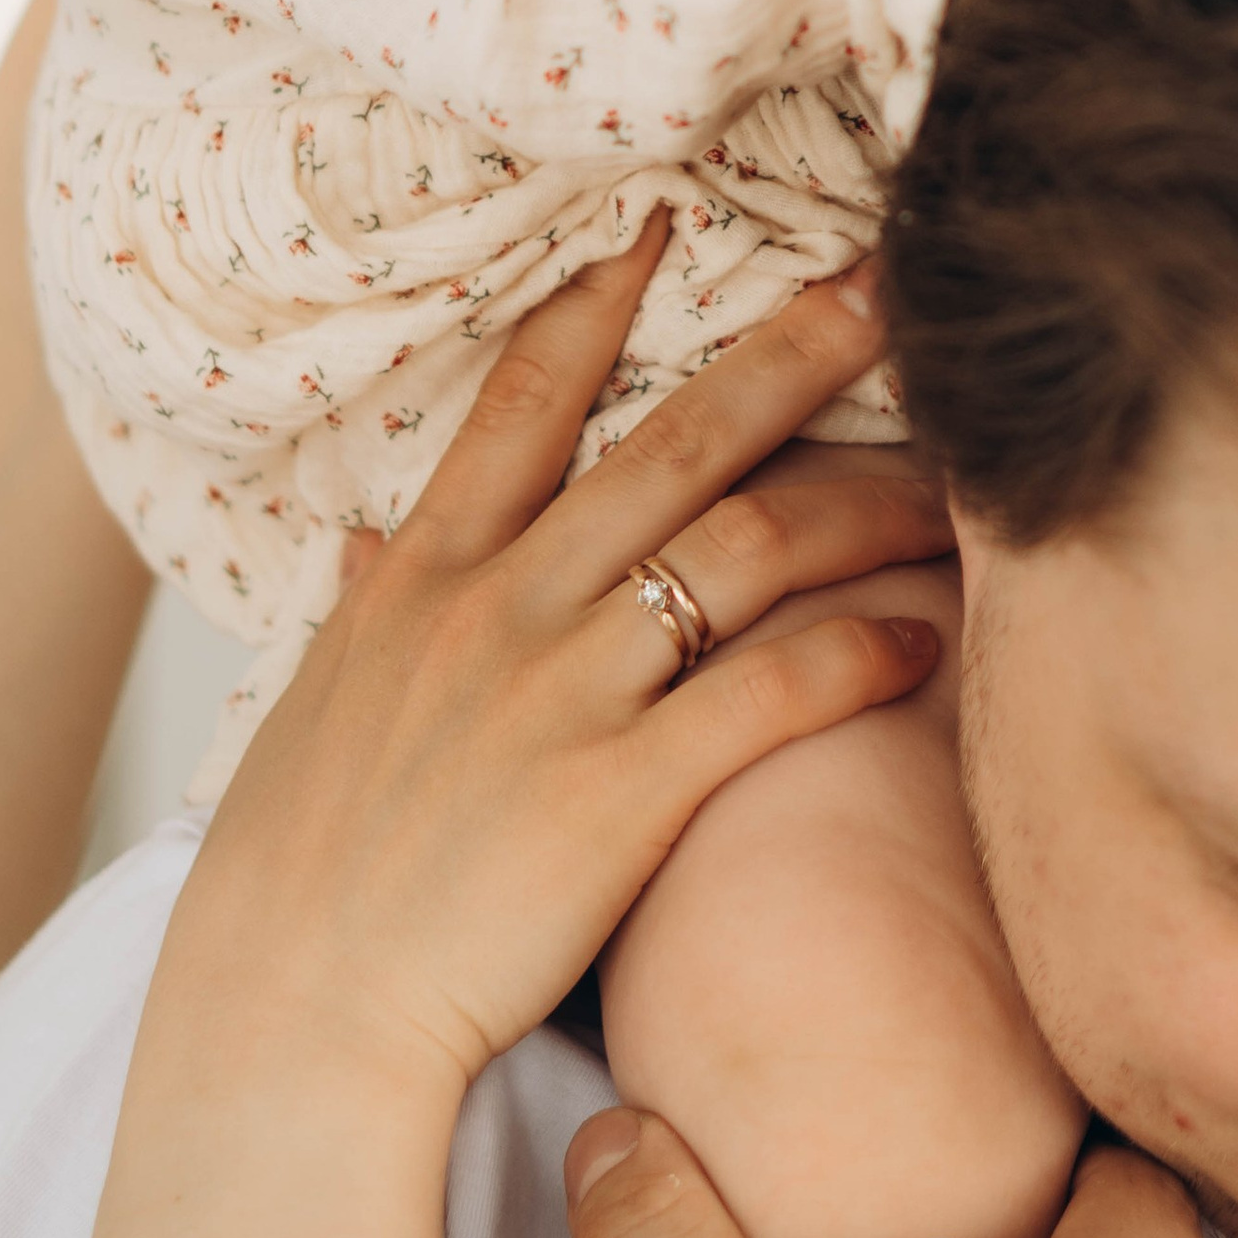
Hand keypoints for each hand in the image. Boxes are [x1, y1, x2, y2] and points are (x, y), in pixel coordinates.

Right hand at [161, 227, 948, 1107]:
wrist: (288, 1017)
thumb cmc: (301, 876)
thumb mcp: (315, 710)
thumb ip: (364, 613)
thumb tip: (364, 545)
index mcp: (425, 577)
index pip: (521, 401)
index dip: (596, 302)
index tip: (663, 220)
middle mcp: (500, 607)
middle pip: (672, 443)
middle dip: (787, 353)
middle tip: (880, 284)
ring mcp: (563, 693)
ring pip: (742, 547)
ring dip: (859, 503)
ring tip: (949, 486)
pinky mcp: (621, 792)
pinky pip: (767, 693)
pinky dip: (853, 653)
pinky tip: (919, 640)